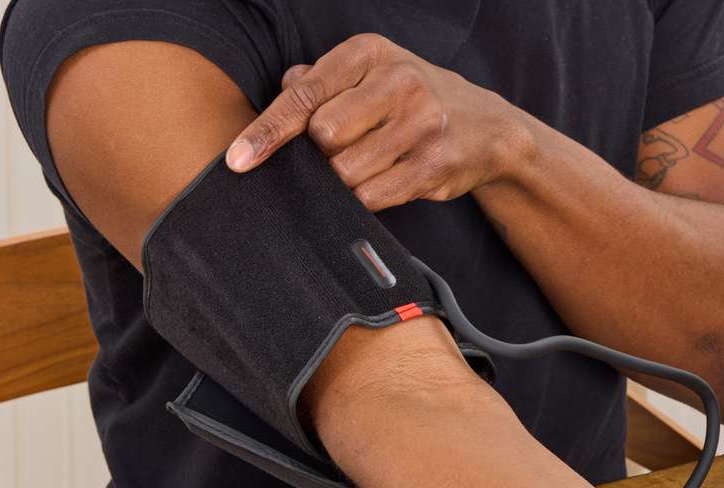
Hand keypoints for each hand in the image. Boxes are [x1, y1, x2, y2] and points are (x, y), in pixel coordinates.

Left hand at [226, 33, 532, 210]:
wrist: (485, 127)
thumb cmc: (408, 100)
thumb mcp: (367, 74)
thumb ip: (320, 81)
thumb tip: (281, 91)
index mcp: (371, 53)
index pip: (305, 94)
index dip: (268, 131)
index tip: (237, 161)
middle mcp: (399, 81)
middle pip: (323, 137)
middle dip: (321, 155)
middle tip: (341, 153)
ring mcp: (421, 124)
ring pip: (346, 171)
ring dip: (342, 181)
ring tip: (365, 167)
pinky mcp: (434, 165)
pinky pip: (373, 196)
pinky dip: (364, 199)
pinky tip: (380, 184)